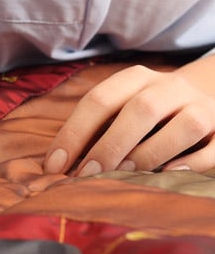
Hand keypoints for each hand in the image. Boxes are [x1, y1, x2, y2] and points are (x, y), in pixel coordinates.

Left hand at [44, 58, 214, 175]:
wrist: (207, 95)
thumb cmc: (147, 112)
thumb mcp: (121, 108)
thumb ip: (95, 129)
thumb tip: (57, 165)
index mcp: (135, 78)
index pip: (99, 100)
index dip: (73, 133)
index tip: (54, 166)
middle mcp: (170, 87)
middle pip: (140, 110)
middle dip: (110, 144)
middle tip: (87, 174)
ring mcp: (202, 106)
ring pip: (184, 126)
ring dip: (152, 152)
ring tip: (125, 174)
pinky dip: (195, 162)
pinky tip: (171, 174)